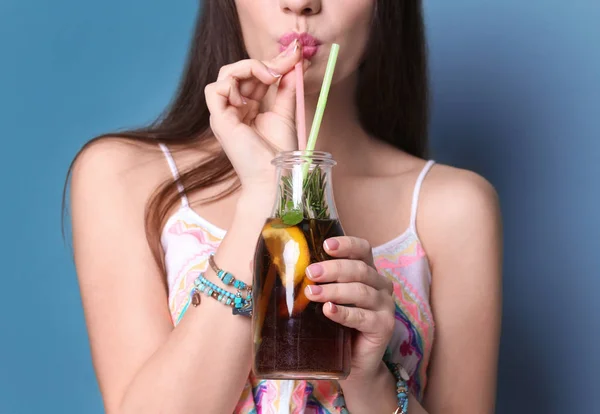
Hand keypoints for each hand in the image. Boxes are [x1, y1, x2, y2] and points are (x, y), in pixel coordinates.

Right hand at [204, 40, 305, 188]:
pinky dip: (232, 84)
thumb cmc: (279, 153)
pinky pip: (215, 90)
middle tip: (289, 61)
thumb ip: (287, 88)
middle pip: (240, 72)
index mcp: (248, 108)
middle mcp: (234, 109)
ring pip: (225, 76)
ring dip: (249, 68)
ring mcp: (225, 115)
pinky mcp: (219, 121)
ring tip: (271, 77)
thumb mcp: (286, 112)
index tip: (296, 55)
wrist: (274, 176)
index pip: (254, 76)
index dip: (273, 63)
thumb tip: (297, 62)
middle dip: (265, 62)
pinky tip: (252, 95)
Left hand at [304, 236, 396, 380]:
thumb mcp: (324, 300)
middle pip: (359, 270)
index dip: (346, 244)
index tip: (326, 245)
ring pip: (361, 292)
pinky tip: (328, 310)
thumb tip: (267, 266)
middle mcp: (380, 286)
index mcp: (368, 272)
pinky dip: (344, 313)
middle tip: (310, 273)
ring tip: (311, 294)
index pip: (362, 249)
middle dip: (333, 269)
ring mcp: (385, 306)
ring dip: (334, 291)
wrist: (354, 365)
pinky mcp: (384, 326)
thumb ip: (310, 282)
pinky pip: (363, 317)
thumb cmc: (336, 328)